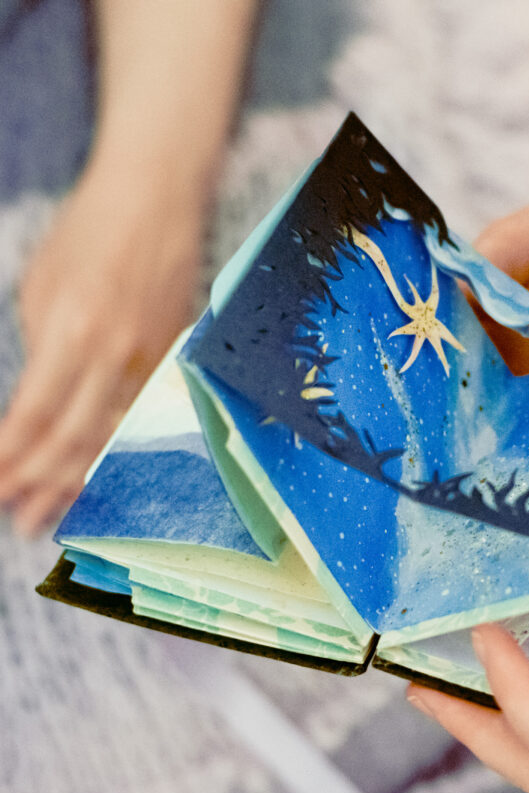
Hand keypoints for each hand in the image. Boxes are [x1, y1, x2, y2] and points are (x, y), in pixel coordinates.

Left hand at [0, 154, 203, 534]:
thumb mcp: (42, 284)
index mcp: (71, 329)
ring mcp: (149, 360)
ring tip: (52, 514)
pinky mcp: (171, 360)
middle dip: (39, 485)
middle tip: (18, 518)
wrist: (156, 198)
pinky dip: (116, 453)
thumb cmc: (91, 231)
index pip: (33, 416)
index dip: (10, 458)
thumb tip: (38, 400)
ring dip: (77, 481)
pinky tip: (100, 475)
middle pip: (73, 440)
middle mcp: (113, 354)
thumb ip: (40, 346)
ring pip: (112, 439)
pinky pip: (141, 421)